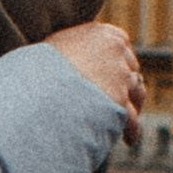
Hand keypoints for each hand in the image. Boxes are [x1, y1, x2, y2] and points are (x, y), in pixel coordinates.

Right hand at [43, 20, 144, 146]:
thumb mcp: (56, 49)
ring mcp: (119, 74)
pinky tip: (129, 139)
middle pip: (131, 69)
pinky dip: (131, 128)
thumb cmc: (37, 69)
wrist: (36, 85)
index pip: (120, 46)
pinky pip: (130, 117)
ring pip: (136, 92)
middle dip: (128, 85)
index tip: (116, 76)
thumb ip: (74, 51)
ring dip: (132, 108)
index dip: (119, 63)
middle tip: (123, 102)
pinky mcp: (119, 99)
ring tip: (126, 125)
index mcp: (100, 33)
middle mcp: (114, 50)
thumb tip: (72, 61)